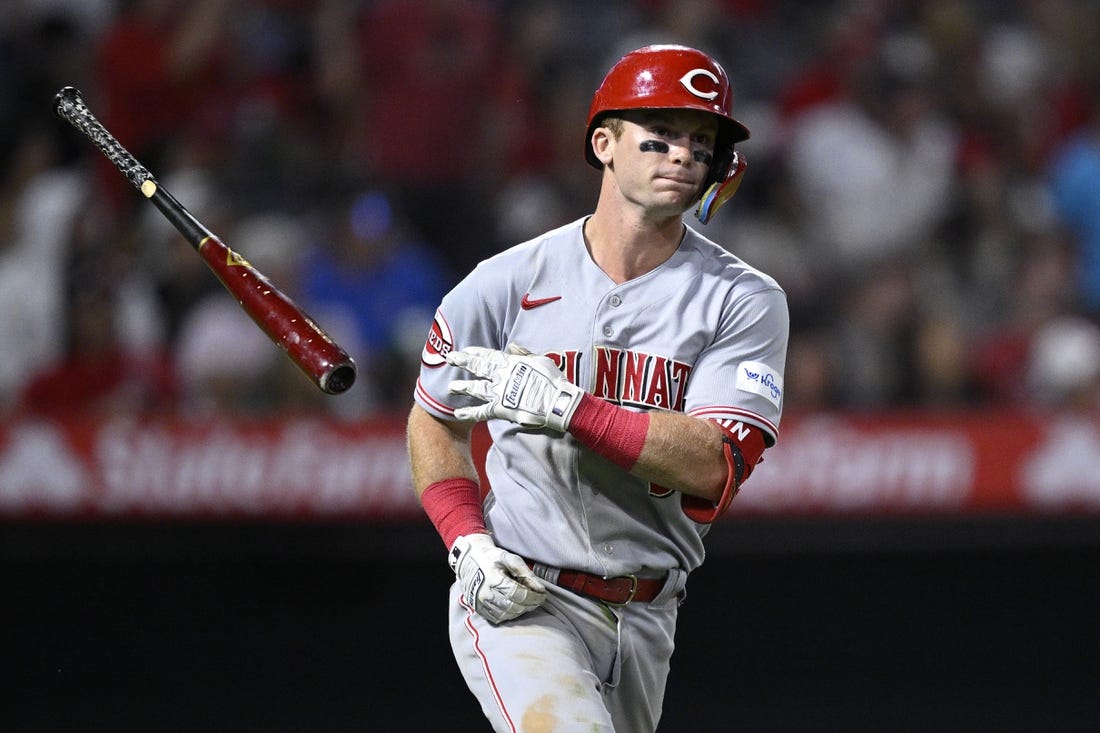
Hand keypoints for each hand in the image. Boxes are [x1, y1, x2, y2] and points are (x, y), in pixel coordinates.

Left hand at [447, 343, 583, 431]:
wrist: (557, 403)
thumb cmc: (553, 381)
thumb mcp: (540, 361)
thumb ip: (523, 353)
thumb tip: (512, 345)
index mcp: (511, 363)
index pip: (488, 355)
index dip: (475, 352)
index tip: (464, 350)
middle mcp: (502, 376)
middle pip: (478, 367)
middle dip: (462, 362)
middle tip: (449, 358)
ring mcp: (500, 393)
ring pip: (476, 388)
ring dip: (463, 387)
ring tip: (451, 387)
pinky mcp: (501, 409)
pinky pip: (481, 412)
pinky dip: (470, 413)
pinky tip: (458, 413)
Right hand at [449, 533, 546, 623]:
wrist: (468, 560)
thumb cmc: (491, 558)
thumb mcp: (509, 558)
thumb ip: (525, 573)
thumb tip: (540, 589)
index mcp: (494, 579)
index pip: (519, 595)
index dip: (534, 597)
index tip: (542, 595)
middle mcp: (486, 594)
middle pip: (514, 607)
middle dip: (529, 605)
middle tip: (537, 599)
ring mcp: (481, 603)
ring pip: (507, 614)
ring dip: (521, 610)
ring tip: (527, 602)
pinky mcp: (479, 609)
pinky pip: (498, 618)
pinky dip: (510, 615)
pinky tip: (515, 607)